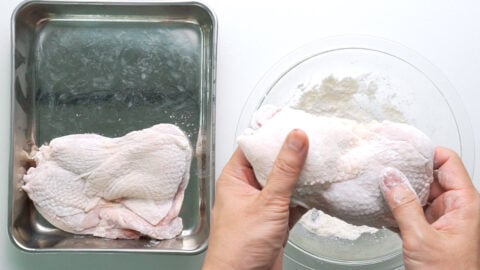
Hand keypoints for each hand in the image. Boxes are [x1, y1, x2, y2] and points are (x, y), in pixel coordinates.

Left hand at [203, 129, 308, 269]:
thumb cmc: (239, 246)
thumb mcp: (267, 202)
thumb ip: (284, 170)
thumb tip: (295, 138)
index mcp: (235, 178)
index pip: (253, 146)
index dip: (271, 133)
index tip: (292, 123)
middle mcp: (248, 188)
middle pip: (272, 163)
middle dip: (292, 153)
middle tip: (314, 138)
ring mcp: (263, 204)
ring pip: (285, 182)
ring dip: (302, 175)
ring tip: (322, 158)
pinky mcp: (276, 220)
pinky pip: (293, 201)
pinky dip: (307, 195)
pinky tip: (321, 187)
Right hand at [380, 147, 479, 269]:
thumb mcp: (421, 238)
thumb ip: (403, 205)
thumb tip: (389, 177)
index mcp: (465, 204)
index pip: (448, 162)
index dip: (427, 151)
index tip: (403, 147)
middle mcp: (455, 208)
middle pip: (431, 175)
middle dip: (407, 169)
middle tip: (383, 162)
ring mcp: (440, 219)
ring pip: (418, 192)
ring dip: (398, 188)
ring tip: (377, 180)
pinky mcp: (427, 230)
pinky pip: (410, 209)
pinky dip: (395, 205)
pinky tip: (380, 203)